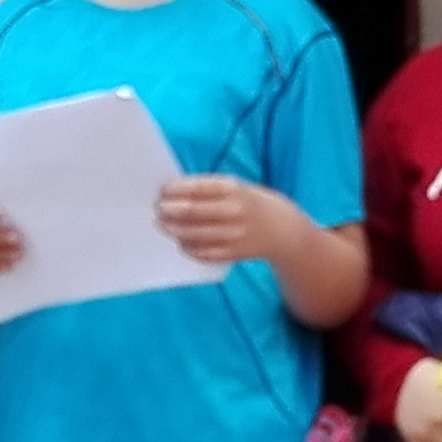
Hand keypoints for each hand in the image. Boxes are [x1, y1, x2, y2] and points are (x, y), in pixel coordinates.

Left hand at [156, 175, 300, 264]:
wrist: (283, 229)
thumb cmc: (249, 202)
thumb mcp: (236, 187)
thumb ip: (207, 190)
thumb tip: (171, 194)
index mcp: (235, 189)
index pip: (198, 189)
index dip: (176, 190)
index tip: (161, 191)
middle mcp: (235, 212)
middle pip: (193, 213)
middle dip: (170, 211)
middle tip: (157, 209)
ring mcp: (235, 235)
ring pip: (195, 235)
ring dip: (174, 230)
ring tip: (162, 225)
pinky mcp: (233, 253)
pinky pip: (204, 253)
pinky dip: (188, 247)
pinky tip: (181, 240)